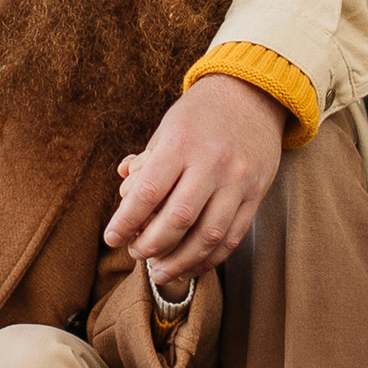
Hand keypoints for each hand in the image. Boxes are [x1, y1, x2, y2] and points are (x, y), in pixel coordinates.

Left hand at [102, 74, 286, 281]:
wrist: (252, 95)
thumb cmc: (201, 113)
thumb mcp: (168, 127)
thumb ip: (147, 161)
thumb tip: (124, 188)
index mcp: (181, 144)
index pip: (147, 192)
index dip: (126, 222)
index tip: (111, 238)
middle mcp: (211, 163)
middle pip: (177, 220)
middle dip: (151, 246)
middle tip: (135, 255)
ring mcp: (237, 181)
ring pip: (208, 235)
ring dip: (181, 261)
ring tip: (161, 272)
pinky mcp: (256, 193)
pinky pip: (233, 235)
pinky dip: (211, 258)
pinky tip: (193, 266)